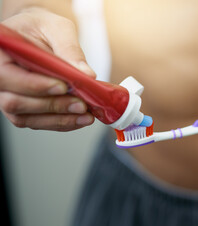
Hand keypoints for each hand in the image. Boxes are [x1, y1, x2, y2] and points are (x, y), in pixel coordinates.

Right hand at [0, 7, 95, 130]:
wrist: (41, 35)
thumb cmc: (44, 28)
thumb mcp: (58, 28)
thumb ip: (69, 49)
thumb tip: (86, 75)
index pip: (7, 77)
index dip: (35, 85)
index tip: (63, 86)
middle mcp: (0, 80)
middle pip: (15, 103)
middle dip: (52, 106)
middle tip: (81, 105)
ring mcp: (11, 97)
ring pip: (27, 118)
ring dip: (59, 120)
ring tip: (85, 116)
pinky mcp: (26, 110)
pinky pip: (40, 122)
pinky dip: (62, 123)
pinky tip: (80, 119)